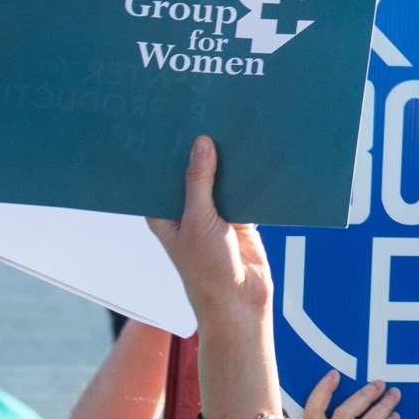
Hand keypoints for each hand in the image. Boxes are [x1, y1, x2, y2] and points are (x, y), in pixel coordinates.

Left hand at [146, 137, 272, 324]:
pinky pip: (245, 191)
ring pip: (221, 180)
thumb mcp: (199, 220)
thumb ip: (200, 182)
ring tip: (234, 128)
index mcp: (164, 213)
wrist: (241, 303)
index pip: (162, 173)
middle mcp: (187, 212)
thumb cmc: (207, 271)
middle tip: (207, 115)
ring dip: (228, 162)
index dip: (167, 150)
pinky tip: (257, 155)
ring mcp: (214, 215)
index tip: (173, 120)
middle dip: (201, 151)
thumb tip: (202, 144)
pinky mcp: (240, 220)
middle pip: (194, 173)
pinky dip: (251, 178)